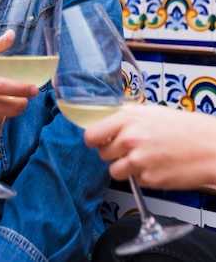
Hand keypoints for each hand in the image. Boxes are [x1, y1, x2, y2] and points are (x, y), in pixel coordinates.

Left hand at [84, 105, 215, 189]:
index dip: (93, 140)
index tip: (98, 141)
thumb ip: (125, 120)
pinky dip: (142, 176)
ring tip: (143, 158)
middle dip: (112, 153)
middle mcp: (129, 140)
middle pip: (102, 154)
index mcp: (127, 120)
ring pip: (115, 171)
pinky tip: (157, 165)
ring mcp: (138, 162)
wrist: (208, 146)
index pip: (91, 135)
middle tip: (129, 148)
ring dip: (124, 167)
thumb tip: (107, 126)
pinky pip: (134, 181)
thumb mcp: (149, 113)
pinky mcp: (148, 180)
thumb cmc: (183, 127)